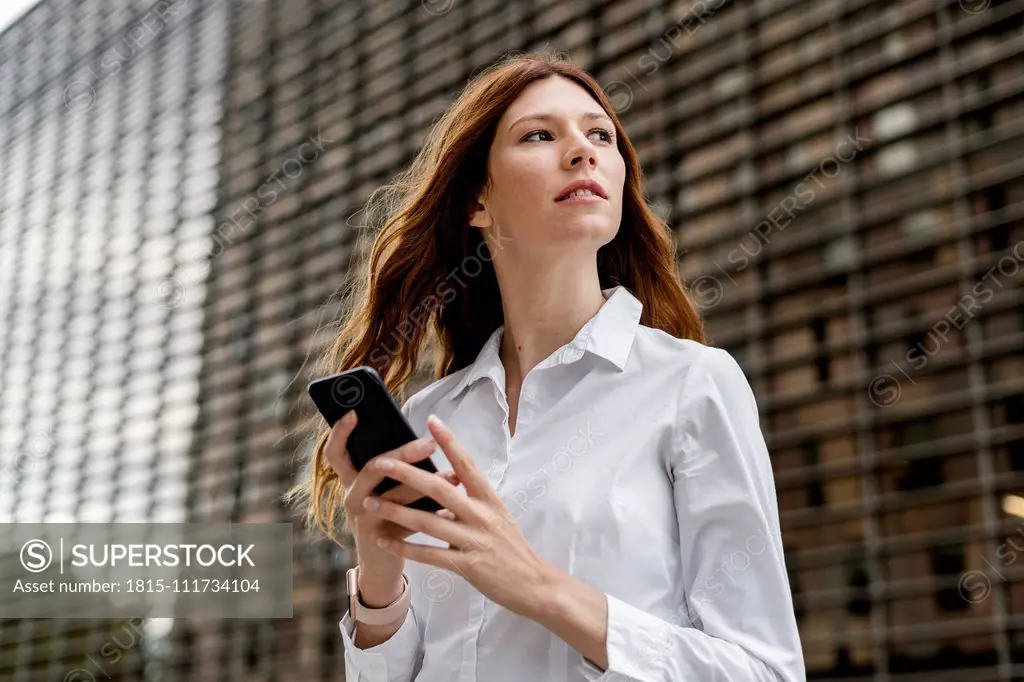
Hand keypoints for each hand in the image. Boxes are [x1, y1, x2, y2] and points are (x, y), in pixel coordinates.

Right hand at [323, 410, 459, 603]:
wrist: (382, 564)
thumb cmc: (389, 517)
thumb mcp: (386, 490)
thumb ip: (396, 469)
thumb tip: (428, 440)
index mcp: (351, 481)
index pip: (336, 453)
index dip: (340, 433)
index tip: (352, 413)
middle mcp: (352, 497)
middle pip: (372, 467)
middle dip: (402, 454)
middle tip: (429, 445)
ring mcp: (363, 519)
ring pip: (394, 496)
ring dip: (426, 485)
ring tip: (453, 477)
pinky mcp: (379, 539)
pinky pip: (408, 523)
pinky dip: (433, 514)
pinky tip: (452, 509)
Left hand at [362, 414, 555, 618]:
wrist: (535, 584)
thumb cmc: (513, 548)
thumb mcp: (497, 516)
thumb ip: (472, 501)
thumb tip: (444, 484)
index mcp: (490, 499)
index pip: (467, 464)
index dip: (449, 441)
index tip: (431, 421)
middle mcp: (482, 515)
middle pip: (440, 488)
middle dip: (407, 474)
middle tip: (380, 463)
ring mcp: (475, 541)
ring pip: (429, 522)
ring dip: (395, 511)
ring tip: (369, 503)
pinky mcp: (468, 566)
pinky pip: (430, 555)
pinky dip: (405, 547)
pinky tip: (384, 540)